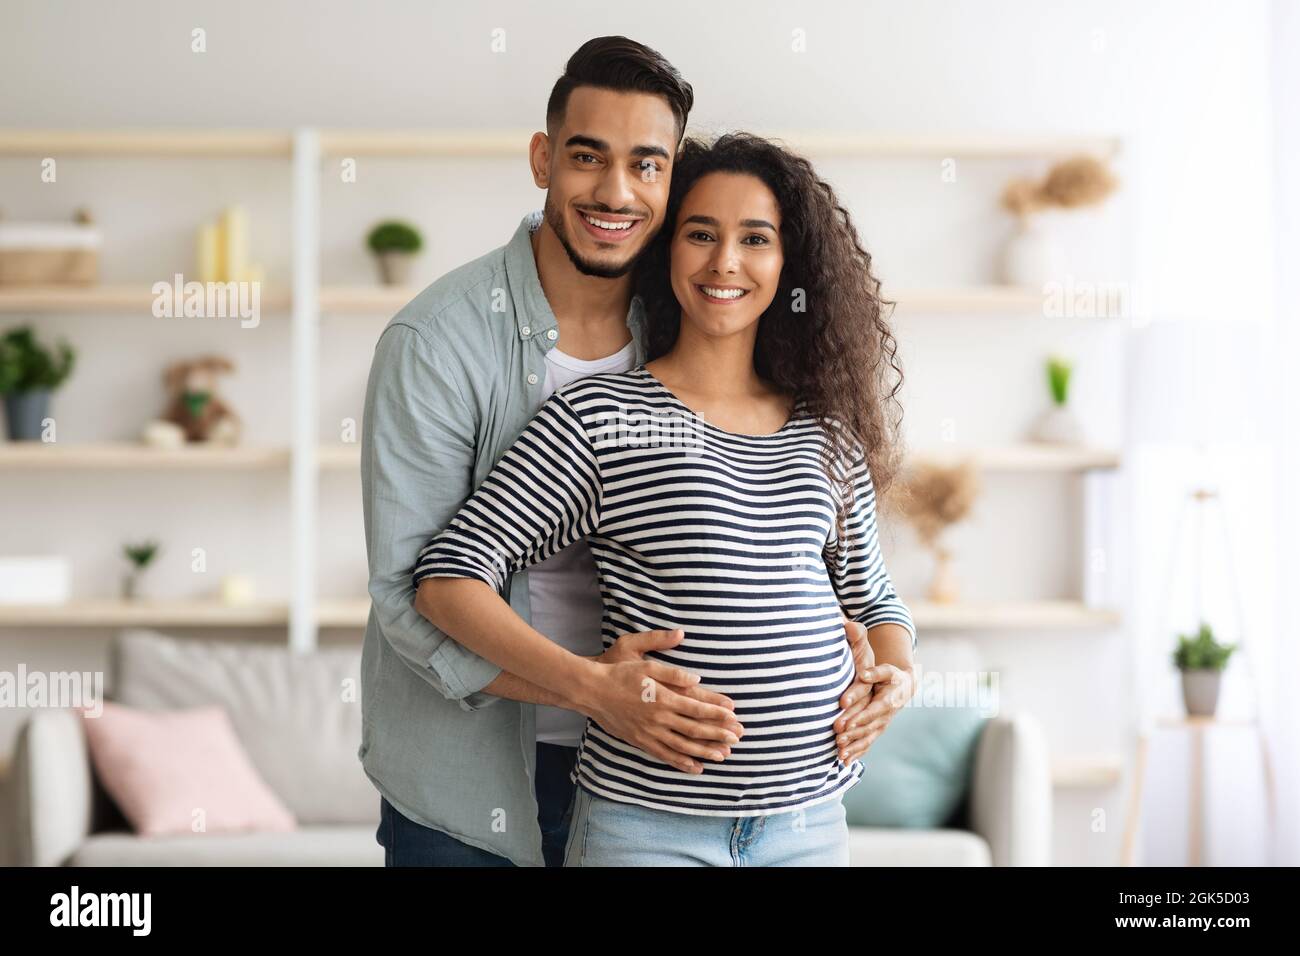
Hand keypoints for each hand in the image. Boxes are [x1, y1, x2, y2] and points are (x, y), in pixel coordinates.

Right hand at [578, 628, 743, 774]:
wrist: (592, 691)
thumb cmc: (619, 672)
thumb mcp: (645, 662)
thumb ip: (672, 671)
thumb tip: (697, 678)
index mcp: (662, 697)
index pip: (697, 707)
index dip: (717, 712)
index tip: (733, 716)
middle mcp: (658, 718)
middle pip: (694, 729)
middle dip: (718, 734)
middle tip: (737, 738)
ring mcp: (649, 732)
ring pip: (683, 746)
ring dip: (704, 752)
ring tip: (723, 756)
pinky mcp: (641, 741)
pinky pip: (665, 755)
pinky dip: (681, 762)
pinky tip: (695, 767)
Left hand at [834, 661, 915, 762]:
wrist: (904, 688)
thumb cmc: (892, 677)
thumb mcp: (888, 671)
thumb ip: (876, 672)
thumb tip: (864, 674)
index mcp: (887, 702)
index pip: (872, 712)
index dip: (860, 719)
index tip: (846, 724)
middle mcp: (885, 717)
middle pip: (867, 728)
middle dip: (852, 736)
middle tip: (838, 741)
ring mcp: (881, 726)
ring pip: (867, 740)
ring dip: (854, 749)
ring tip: (840, 756)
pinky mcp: (876, 731)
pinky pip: (867, 744)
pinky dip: (857, 754)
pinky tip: (846, 762)